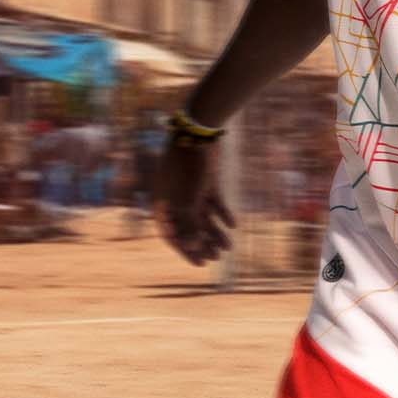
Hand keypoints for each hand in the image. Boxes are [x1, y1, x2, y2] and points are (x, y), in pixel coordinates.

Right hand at [153, 141, 235, 265]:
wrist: (198, 133)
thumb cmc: (188, 168)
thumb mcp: (189, 200)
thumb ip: (189, 224)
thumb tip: (192, 247)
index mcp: (163, 204)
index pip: (172, 235)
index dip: (186, 251)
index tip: (200, 264)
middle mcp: (175, 199)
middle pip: (189, 228)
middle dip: (202, 244)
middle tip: (216, 259)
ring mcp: (191, 190)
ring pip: (203, 217)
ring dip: (215, 232)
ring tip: (229, 247)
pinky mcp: (206, 181)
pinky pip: (213, 202)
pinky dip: (222, 213)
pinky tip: (233, 225)